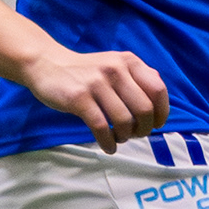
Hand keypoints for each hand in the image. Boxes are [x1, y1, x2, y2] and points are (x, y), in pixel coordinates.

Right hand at [21, 44, 170, 147]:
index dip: (161, 112)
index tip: (156, 125)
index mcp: (129, 62)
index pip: (158, 90)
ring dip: (124, 137)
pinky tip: (107, 146)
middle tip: (135, 135)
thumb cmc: (85, 71)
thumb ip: (137, 77)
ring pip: (124, 120)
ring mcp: (97, 83)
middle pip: (144, 109)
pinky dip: (108, 143)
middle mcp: (116, 70)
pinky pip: (101, 127)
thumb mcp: (114, 64)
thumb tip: (159, 99)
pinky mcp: (79, 98)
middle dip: (143, 129)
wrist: (47, 64)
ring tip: (119, 139)